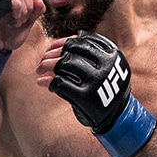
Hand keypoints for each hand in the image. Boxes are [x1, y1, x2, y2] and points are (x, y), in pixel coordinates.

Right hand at [0, 0, 43, 52]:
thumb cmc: (10, 34)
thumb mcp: (28, 22)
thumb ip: (37, 11)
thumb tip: (39, 1)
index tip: (28, 12)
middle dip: (29, 6)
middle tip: (22, 19)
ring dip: (23, 11)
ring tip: (16, 21)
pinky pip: (14, 1)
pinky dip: (18, 12)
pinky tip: (13, 20)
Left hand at [41, 32, 155, 156]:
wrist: (117, 116)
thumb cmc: (105, 88)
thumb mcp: (104, 67)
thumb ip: (86, 55)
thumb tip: (56, 46)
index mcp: (111, 54)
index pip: (81, 41)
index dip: (62, 43)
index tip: (51, 49)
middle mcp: (105, 65)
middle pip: (70, 51)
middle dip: (51, 54)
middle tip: (42, 61)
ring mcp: (96, 81)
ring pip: (63, 64)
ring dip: (46, 64)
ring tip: (40, 69)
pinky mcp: (86, 97)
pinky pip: (60, 83)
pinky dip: (47, 82)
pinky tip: (42, 82)